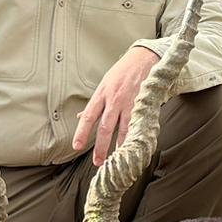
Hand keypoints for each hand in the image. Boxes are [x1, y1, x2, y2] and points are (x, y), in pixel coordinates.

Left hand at [74, 46, 160, 165]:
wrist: (144, 58)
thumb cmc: (123, 71)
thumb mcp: (104, 84)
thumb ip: (95, 103)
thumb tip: (81, 117)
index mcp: (101, 94)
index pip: (89, 116)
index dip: (82, 132)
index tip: (76, 146)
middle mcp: (114, 100)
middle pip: (105, 128)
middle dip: (101, 147)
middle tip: (98, 162)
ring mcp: (130, 103)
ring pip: (123, 129)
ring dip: (119, 146)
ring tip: (117, 160)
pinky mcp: (143, 105)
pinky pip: (138, 125)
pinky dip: (136, 137)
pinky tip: (134, 147)